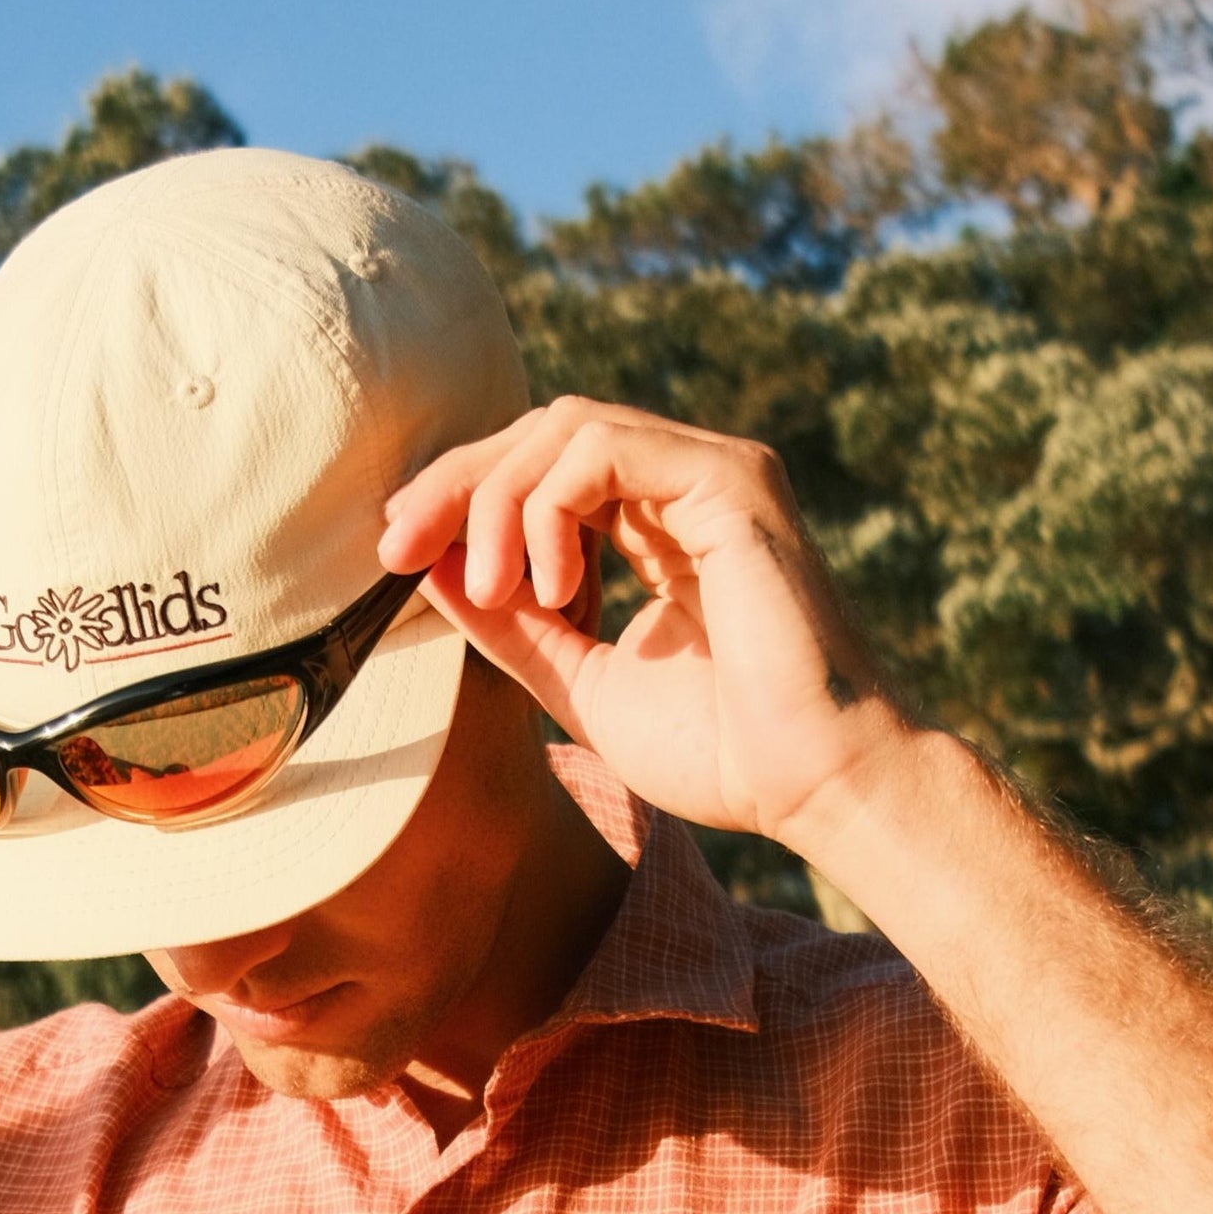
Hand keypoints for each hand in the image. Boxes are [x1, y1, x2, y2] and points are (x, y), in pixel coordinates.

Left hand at [378, 400, 907, 849]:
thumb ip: (514, 625)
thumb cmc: (723, 753)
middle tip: (397, 548)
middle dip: (457, 484)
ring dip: (497, 501)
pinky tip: (551, 590)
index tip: (397, 553)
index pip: (543, 470)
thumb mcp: (584, 683)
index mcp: (662, 524)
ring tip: (488, 593)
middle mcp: (690, 482)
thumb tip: (429, 570)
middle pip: (543, 430)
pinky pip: (605, 448)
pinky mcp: (732, 481)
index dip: (461, 497)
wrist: (815, 787)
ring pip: (566, 425)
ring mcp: (716, 472)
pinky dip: (551, 509)